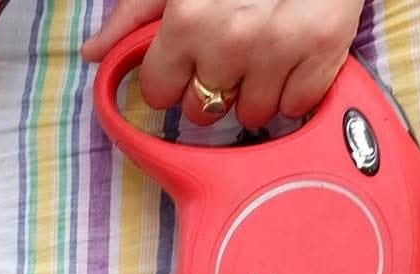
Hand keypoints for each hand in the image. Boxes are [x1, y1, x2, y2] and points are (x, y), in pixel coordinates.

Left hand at [83, 0, 362, 129]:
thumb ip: (135, 13)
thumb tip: (94, 53)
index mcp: (188, 19)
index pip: (159, 93)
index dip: (172, 78)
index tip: (188, 60)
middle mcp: (231, 38)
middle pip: (203, 112)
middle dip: (214, 86)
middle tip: (234, 47)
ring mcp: (279, 46)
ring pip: (252, 114)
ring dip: (258, 89)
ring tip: (268, 45)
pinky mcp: (324, 48)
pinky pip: (296, 105)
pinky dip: (298, 86)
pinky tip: (297, 50)